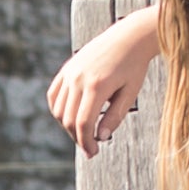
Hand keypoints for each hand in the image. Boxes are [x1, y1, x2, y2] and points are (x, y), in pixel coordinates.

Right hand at [43, 5, 160, 155]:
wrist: (129, 36)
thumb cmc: (134, 65)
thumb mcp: (130, 94)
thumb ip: (114, 117)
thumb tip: (100, 137)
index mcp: (97, 86)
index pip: (83, 123)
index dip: (86, 142)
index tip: (93, 152)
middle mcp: (79, 78)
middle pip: (68, 119)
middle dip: (78, 137)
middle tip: (90, 147)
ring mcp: (70, 72)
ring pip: (58, 110)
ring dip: (67, 125)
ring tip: (83, 131)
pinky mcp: (66, 68)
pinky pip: (54, 95)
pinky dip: (58, 109)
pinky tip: (70, 116)